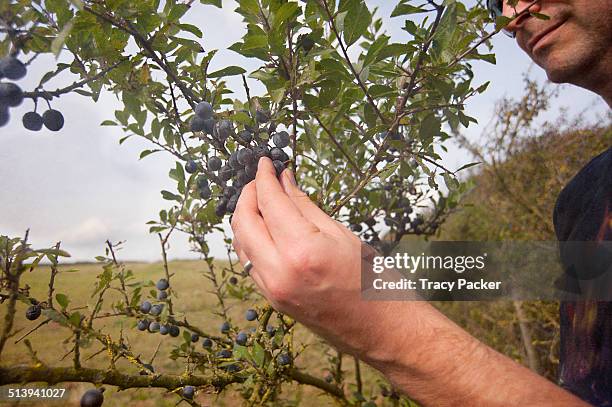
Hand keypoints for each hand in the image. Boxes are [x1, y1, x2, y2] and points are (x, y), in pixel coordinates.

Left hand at [230, 158, 589, 405]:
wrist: (386, 332)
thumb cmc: (376, 282)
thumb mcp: (342, 235)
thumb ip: (305, 206)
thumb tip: (283, 181)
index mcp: (302, 251)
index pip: (269, 202)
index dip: (262, 177)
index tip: (265, 162)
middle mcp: (279, 272)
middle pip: (243, 223)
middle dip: (248, 195)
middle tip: (260, 179)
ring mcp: (273, 290)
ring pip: (241, 244)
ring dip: (245, 217)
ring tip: (261, 199)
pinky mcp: (274, 300)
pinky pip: (250, 263)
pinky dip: (251, 240)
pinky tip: (265, 228)